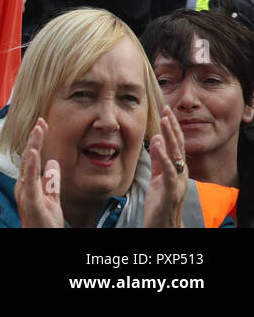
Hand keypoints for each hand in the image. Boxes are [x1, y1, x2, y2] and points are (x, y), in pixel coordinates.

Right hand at [16, 118, 63, 227]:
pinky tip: (33, 153)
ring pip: (27, 165)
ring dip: (32, 146)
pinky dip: (31, 166)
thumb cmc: (44, 224)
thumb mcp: (52, 198)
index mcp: (28, 184)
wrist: (41, 240)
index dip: (37, 141)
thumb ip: (52, 180)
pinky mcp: (30, 201)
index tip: (42, 125)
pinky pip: (30, 181)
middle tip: (41, 121)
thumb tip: (53, 161)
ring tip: (38, 131)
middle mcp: (23, 186)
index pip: (32, 158)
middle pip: (28, 157)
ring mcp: (25, 193)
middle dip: (34, 138)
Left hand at [143, 106, 188, 227]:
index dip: (171, 126)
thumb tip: (156, 139)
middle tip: (166, 109)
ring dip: (170, 137)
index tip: (166, 109)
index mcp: (176, 169)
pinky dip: (164, 157)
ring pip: (175, 155)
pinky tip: (159, 144)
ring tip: (164, 121)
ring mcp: (177, 182)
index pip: (175, 143)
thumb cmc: (159, 203)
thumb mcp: (156, 177)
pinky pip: (168, 172)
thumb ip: (157, 160)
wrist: (162, 226)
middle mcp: (180, 173)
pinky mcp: (170, 191)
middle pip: (177, 146)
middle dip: (172, 127)